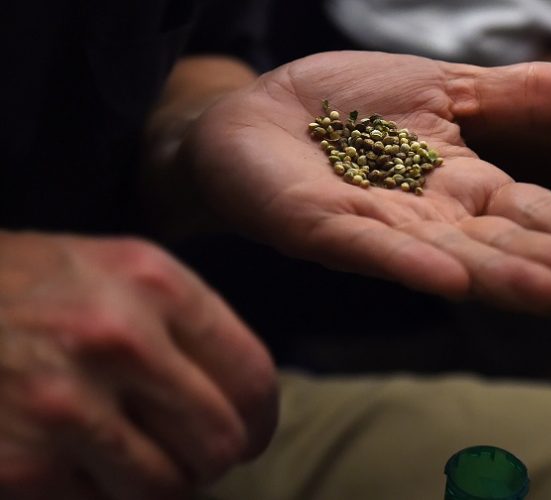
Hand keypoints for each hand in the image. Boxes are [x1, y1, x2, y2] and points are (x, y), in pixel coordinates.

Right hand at [0, 231, 276, 498]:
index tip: (249, 431)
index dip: (259, 418)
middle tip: (187, 451)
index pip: (253, 377)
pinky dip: (100, 496)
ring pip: (168, 488)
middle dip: (211, 457)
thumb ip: (188, 326)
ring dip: (158, 483)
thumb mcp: (117, 272)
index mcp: (154, 283)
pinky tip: (75, 461)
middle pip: (221, 442)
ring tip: (129, 453)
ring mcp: (66, 405)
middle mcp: (118, 339)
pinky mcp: (22, 466)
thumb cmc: (30, 288)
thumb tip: (250, 399)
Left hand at [185, 51, 550, 311]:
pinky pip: (368, 247)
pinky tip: (449, 278)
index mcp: (456, 182)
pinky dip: (408, 262)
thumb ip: (518, 98)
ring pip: (443, 253)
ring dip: (496, 273)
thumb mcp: (444, 89)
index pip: (522, 208)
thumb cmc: (348, 107)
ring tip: (550, 291)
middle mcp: (423, 215)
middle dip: (547, 258)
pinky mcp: (319, 227)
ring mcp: (373, 227)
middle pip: (492, 240)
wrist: (258, 111)